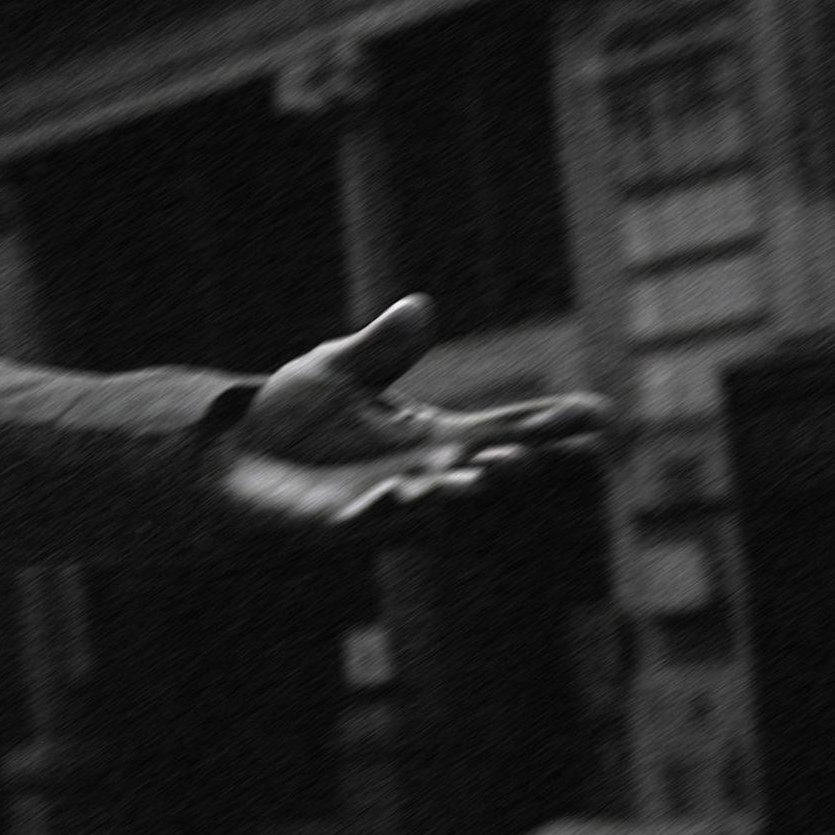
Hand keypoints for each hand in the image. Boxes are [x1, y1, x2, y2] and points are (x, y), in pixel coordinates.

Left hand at [211, 295, 609, 531]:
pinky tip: (397, 492)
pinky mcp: (336, 527)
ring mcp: (383, 504)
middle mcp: (422, 475)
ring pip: (434, 504)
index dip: (550, 423)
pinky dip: (384, 510)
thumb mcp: (340, 369)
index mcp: (436, 437)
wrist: (235, 454)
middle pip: (485, 471)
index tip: (599, 414)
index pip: (506, 428)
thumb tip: (418, 307)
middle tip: (542, 450)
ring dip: (457, 492)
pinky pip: (366, 524)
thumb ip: (382, 346)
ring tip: (480, 476)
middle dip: (516, 464)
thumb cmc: (295, 414)